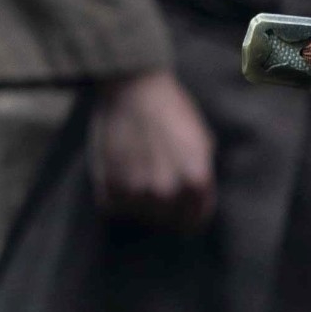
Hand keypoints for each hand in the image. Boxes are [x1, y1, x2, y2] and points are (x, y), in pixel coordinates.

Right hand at [91, 68, 215, 233]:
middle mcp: (166, 192)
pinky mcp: (108, 190)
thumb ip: (200, 176)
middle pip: (168, 221)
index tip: (184, 207)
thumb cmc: (173, 111)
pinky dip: (119, 195)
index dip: (191, 214)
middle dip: (167, 207)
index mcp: (195, 181)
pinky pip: (116, 208)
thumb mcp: (201, 142)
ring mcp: (136, 194)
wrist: (134, 91)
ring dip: (141, 201)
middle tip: (159, 180)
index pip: (195, 221)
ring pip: (141, 216)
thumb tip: (196, 202)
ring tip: (141, 170)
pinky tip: (123, 171)